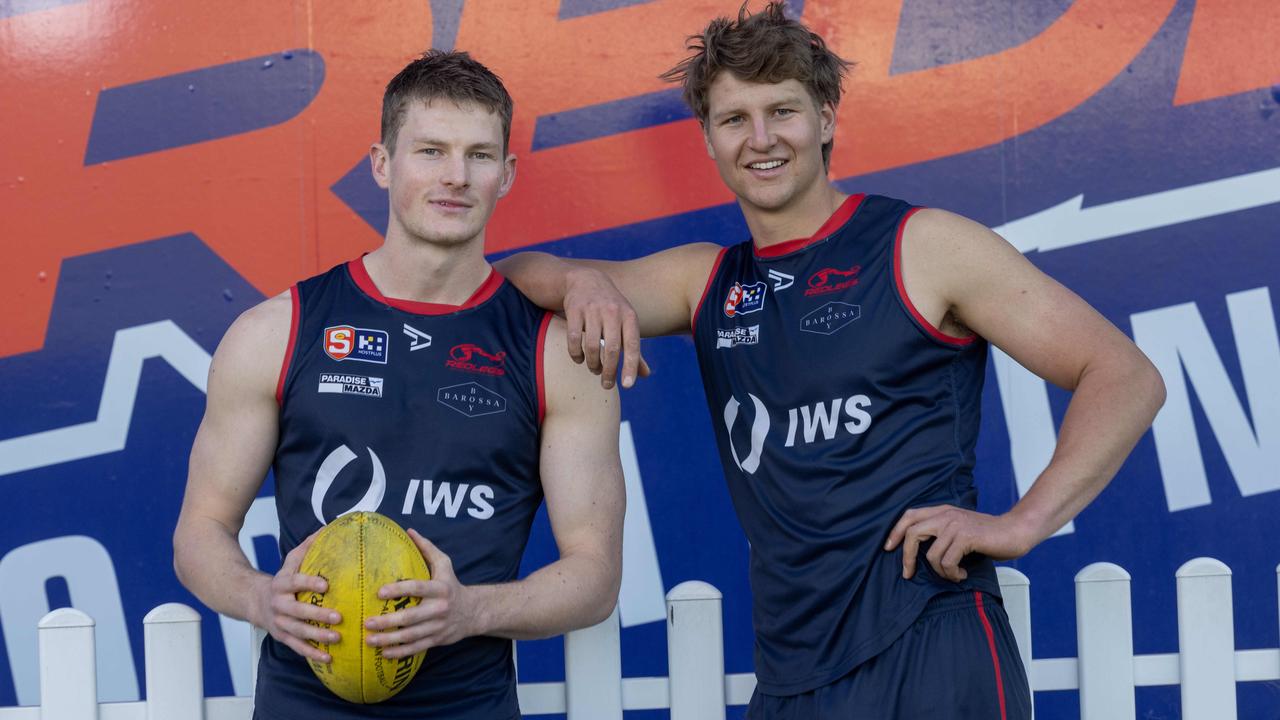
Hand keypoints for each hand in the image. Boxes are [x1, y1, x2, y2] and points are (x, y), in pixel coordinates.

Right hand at [254, 532, 340, 662]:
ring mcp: (280, 622)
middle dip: (317, 614)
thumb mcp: (291, 562)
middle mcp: (279, 604)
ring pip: (297, 631)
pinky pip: (296, 646)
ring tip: (337, 637)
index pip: (294, 582)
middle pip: (297, 611)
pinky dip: (311, 653)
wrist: (254, 601)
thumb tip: (328, 527)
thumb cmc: (283, 580)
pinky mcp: (282, 636)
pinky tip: (327, 657)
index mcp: (282, 584)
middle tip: (338, 616)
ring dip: (317, 636)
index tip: (326, 585)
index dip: (308, 583)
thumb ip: (307, 547)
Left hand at [365, 530, 479, 657]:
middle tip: (368, 622)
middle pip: (412, 617)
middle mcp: (440, 608)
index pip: (418, 588)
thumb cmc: (452, 584)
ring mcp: (438, 627)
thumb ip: (427, 548)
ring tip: (370, 640)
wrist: (473, 612)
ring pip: (411, 636)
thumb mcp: (445, 564)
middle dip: (388, 621)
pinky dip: (400, 652)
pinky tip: (384, 653)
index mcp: (440, 589)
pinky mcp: (437, 640)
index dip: (399, 590)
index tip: (379, 592)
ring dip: (389, 640)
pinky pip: (416, 648)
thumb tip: (409, 531)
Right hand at [563, 267, 650, 388]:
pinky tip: (579, 359)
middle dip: (609, 371)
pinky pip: (574, 339)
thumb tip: (645, 375)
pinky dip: (576, 354)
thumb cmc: (610, 309)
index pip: (632, 344)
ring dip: (593, 364)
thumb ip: (634, 349)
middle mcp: (612, 311)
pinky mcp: (574, 309)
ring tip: (594, 370)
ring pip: (592, 346)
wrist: (585, 280)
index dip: (631, 366)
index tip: (627, 385)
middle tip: (607, 385)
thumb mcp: (626, 323)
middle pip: (612, 349)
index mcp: (629, 315)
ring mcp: (592, 309)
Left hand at [884, 505, 1032, 581]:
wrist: (1015, 531)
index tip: (889, 547)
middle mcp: (946, 515)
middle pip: (912, 533)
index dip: (896, 531)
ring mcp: (955, 525)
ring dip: (940, 572)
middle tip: (908, 574)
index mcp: (942, 511)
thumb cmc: (988, 534)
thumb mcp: (959, 528)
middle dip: (906, 557)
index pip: (909, 516)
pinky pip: (947, 562)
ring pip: (932, 555)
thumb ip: (941, 532)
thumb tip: (919, 552)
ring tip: (953, 574)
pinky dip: (952, 573)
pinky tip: (962, 574)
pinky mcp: (966, 537)